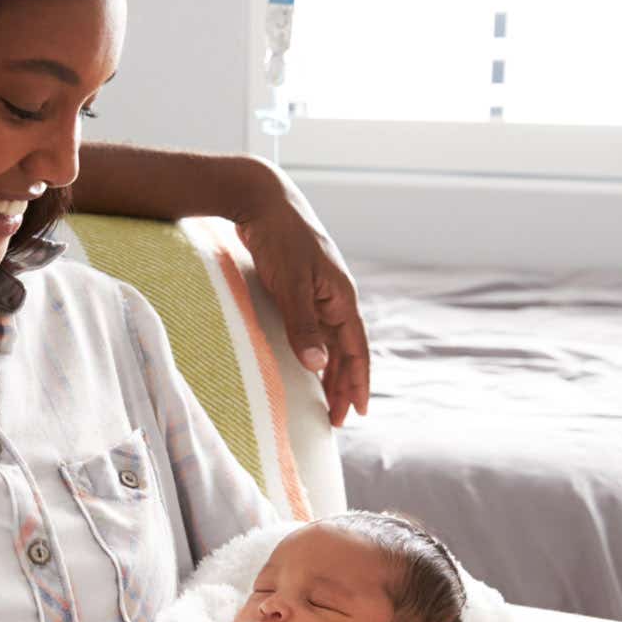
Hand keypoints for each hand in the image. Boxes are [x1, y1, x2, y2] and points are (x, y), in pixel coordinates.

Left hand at [223, 156, 371, 425]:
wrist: (264, 201)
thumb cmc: (279, 239)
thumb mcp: (290, 284)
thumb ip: (302, 326)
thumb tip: (318, 366)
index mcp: (341, 297)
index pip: (356, 349)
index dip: (358, 381)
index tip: (358, 411)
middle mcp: (335, 298)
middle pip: (345, 351)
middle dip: (344, 385)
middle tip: (337, 420)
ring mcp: (318, 294)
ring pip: (330, 342)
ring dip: (329, 371)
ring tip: (324, 401)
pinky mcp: (300, 289)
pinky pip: (313, 329)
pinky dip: (313, 350)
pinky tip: (306, 364)